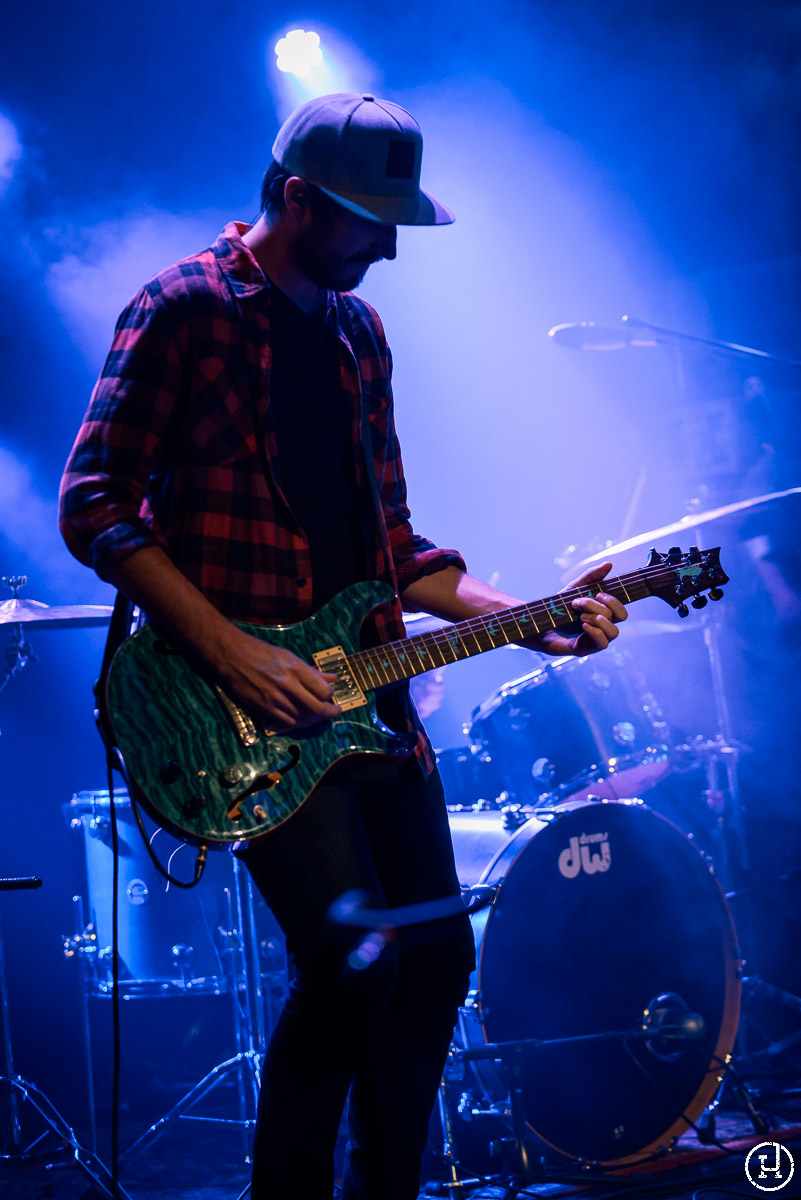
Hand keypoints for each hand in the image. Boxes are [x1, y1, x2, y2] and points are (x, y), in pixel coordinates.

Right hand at [215, 628, 340, 731]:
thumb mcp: (289, 656)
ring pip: (303, 718)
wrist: (232, 655)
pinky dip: (297, 723)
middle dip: (329, 713)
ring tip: (318, 717)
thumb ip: (311, 671)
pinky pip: (287, 722)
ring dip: (314, 720)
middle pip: (317, 708)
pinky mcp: (264, 707)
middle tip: (333, 713)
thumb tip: (332, 679)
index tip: (331, 696)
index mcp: (296, 669)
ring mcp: (275, 698)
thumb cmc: (261, 652)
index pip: (323, 691)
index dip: (330, 696)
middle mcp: (288, 685)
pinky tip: (301, 719)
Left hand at [534, 562, 626, 657]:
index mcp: (602, 614)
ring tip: (581, 616)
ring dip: (598, 619)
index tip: (598, 593)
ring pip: (613, 632)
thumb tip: (609, 564)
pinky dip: (595, 632)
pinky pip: (602, 644)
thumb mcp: (574, 588)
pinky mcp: (584, 649)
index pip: (621, 610)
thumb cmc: (557, 607)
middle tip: (580, 603)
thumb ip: (591, 577)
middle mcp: (602, 628)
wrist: (536, 622)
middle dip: (600, 606)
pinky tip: (583, 625)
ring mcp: (594, 639)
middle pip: (619, 617)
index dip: (614, 600)